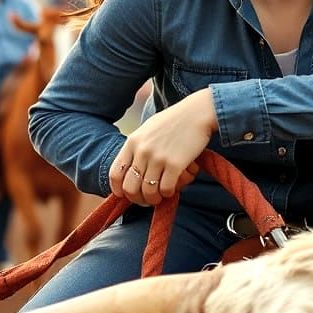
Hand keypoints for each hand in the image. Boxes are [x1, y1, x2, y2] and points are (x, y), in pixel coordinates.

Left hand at [110, 89, 217, 205]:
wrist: (197, 113)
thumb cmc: (174, 121)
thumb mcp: (148, 130)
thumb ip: (137, 148)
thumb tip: (130, 170)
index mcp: (132, 142)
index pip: (115, 174)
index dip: (119, 190)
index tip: (126, 195)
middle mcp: (142, 151)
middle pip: (130, 188)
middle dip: (137, 199)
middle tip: (146, 200)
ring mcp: (158, 158)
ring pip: (148, 192)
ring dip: (154, 199)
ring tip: (160, 196)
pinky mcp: (175, 164)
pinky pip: (166, 189)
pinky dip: (169, 193)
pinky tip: (172, 189)